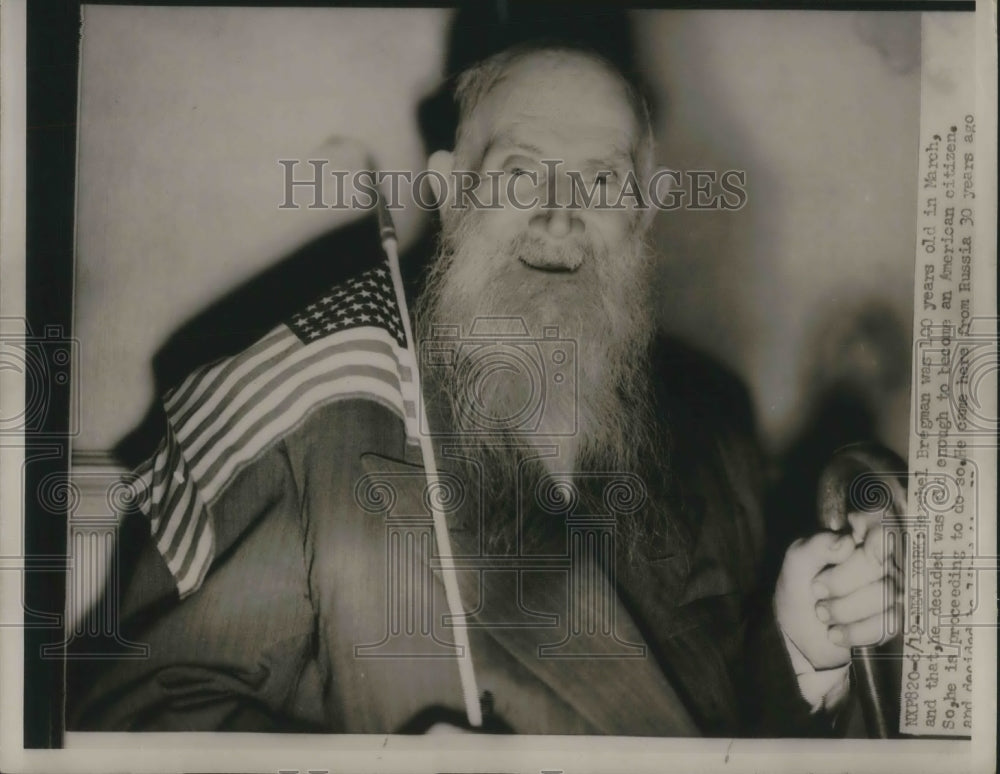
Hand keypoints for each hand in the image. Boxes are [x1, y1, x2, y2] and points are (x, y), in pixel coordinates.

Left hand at [774, 512, 902, 669]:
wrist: (798, 635)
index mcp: (858, 538)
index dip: (872, 538)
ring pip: (885, 594)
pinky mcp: (894, 620)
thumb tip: (847, 542)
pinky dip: (856, 631)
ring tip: (822, 613)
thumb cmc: (798, 591)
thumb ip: (816, 546)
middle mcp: (882, 561)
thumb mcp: (797, 564)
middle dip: (841, 582)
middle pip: (879, 563)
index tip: (852, 552)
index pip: (882, 526)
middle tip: (815, 591)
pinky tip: (836, 633)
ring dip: (845, 609)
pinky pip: (888, 624)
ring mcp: (892, 590)